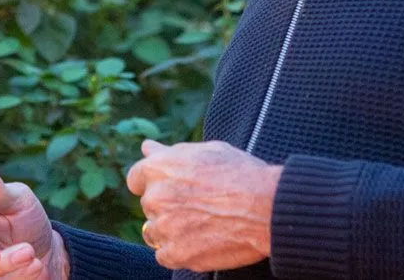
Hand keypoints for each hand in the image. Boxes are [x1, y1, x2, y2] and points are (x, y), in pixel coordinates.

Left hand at [126, 140, 280, 271]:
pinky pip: (164, 255)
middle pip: (149, 206)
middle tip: (197, 207)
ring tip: (199, 226)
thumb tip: (148, 148)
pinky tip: (200, 242)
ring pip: (153, 232)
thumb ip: (172, 152)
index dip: (152, 183)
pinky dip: (178, 251)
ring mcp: (165, 227)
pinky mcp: (177, 253)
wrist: (267, 207)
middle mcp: (155, 197)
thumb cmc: (243, 174)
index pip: (136, 178)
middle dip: (166, 206)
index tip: (168, 189)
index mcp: (159, 168)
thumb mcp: (208, 151)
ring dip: (169, 230)